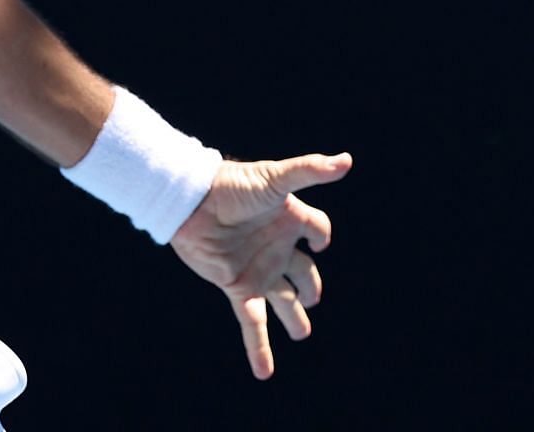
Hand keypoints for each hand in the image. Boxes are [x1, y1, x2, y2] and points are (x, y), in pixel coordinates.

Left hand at [170, 152, 353, 378]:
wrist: (187, 199)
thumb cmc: (231, 184)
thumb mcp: (274, 179)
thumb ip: (309, 171)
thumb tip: (346, 160)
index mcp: (289, 219)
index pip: (319, 230)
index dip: (320, 235)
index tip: (318, 239)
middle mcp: (276, 246)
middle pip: (304, 274)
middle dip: (310, 288)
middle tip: (311, 298)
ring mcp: (258, 268)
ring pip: (284, 300)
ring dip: (294, 319)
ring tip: (301, 332)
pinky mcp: (237, 285)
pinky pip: (253, 322)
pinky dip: (259, 348)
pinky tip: (264, 373)